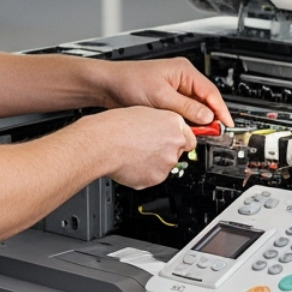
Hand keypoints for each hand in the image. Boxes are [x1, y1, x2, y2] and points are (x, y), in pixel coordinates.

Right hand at [82, 107, 196, 188]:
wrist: (101, 143)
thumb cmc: (115, 126)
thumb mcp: (143, 113)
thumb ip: (160, 124)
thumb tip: (164, 132)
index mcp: (174, 122)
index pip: (190, 137)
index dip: (178, 141)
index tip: (174, 143)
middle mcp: (175, 142)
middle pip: (178, 152)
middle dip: (164, 152)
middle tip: (146, 147)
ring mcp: (167, 162)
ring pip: (165, 165)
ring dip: (154, 163)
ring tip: (135, 153)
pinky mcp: (156, 178)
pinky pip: (153, 177)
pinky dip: (144, 173)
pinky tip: (132, 163)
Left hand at [99, 57, 232, 127]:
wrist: (107, 85)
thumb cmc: (129, 81)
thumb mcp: (160, 96)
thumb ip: (185, 107)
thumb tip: (206, 116)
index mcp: (184, 71)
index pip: (210, 92)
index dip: (221, 109)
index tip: (227, 124)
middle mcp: (182, 79)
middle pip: (205, 101)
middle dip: (209, 117)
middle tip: (214, 133)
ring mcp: (174, 90)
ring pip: (194, 108)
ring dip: (197, 121)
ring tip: (199, 133)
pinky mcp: (166, 100)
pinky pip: (183, 112)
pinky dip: (186, 122)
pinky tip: (185, 130)